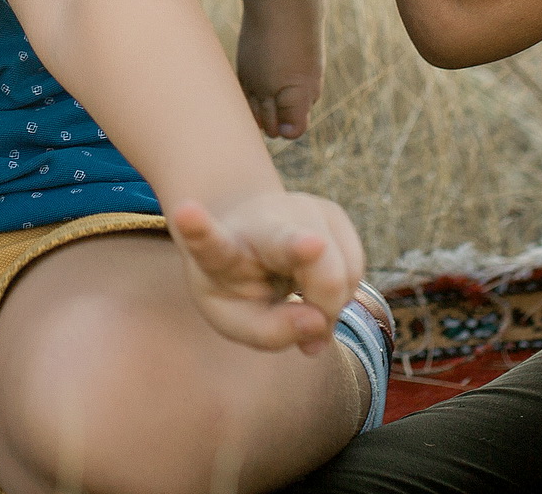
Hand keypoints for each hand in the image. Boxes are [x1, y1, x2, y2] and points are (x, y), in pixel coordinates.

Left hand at [169, 189, 365, 353]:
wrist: (248, 233)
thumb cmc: (237, 286)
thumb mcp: (234, 318)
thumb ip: (269, 333)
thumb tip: (317, 322)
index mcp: (221, 249)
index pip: (209, 243)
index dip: (199, 230)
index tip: (186, 212)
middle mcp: (261, 220)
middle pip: (290, 244)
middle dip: (311, 261)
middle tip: (314, 285)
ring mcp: (300, 208)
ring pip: (337, 269)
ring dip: (330, 304)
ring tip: (304, 301)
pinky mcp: (331, 211)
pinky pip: (356, 267)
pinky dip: (344, 291)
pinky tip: (318, 285)